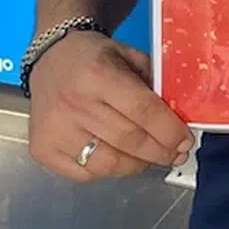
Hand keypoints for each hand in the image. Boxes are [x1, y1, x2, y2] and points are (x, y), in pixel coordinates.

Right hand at [27, 32, 194, 182]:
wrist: (51, 57)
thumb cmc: (94, 56)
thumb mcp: (128, 55)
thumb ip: (153, 81)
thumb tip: (178, 116)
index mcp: (98, 75)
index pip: (143, 111)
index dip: (169, 130)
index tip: (185, 141)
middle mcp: (74, 104)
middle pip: (129, 140)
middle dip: (160, 151)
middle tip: (177, 154)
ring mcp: (56, 130)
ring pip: (109, 164)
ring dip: (138, 165)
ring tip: (152, 158)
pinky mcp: (43, 149)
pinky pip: (85, 174)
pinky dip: (109, 171)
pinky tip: (121, 159)